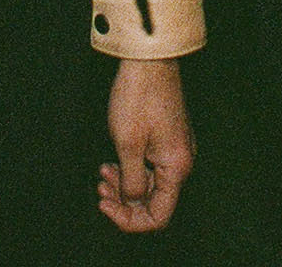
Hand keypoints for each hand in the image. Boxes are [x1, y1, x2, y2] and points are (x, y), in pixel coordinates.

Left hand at [96, 57, 192, 234]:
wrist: (149, 60)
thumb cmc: (137, 98)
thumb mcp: (127, 145)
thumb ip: (131, 181)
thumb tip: (133, 201)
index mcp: (176, 168)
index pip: (158, 216)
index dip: (130, 220)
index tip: (105, 206)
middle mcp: (181, 162)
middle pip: (153, 201)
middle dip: (123, 200)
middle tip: (99, 188)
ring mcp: (176, 149)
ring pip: (150, 183)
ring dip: (124, 184)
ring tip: (102, 173)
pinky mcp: (168, 138)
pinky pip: (151, 166)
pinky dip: (131, 169)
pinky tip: (111, 162)